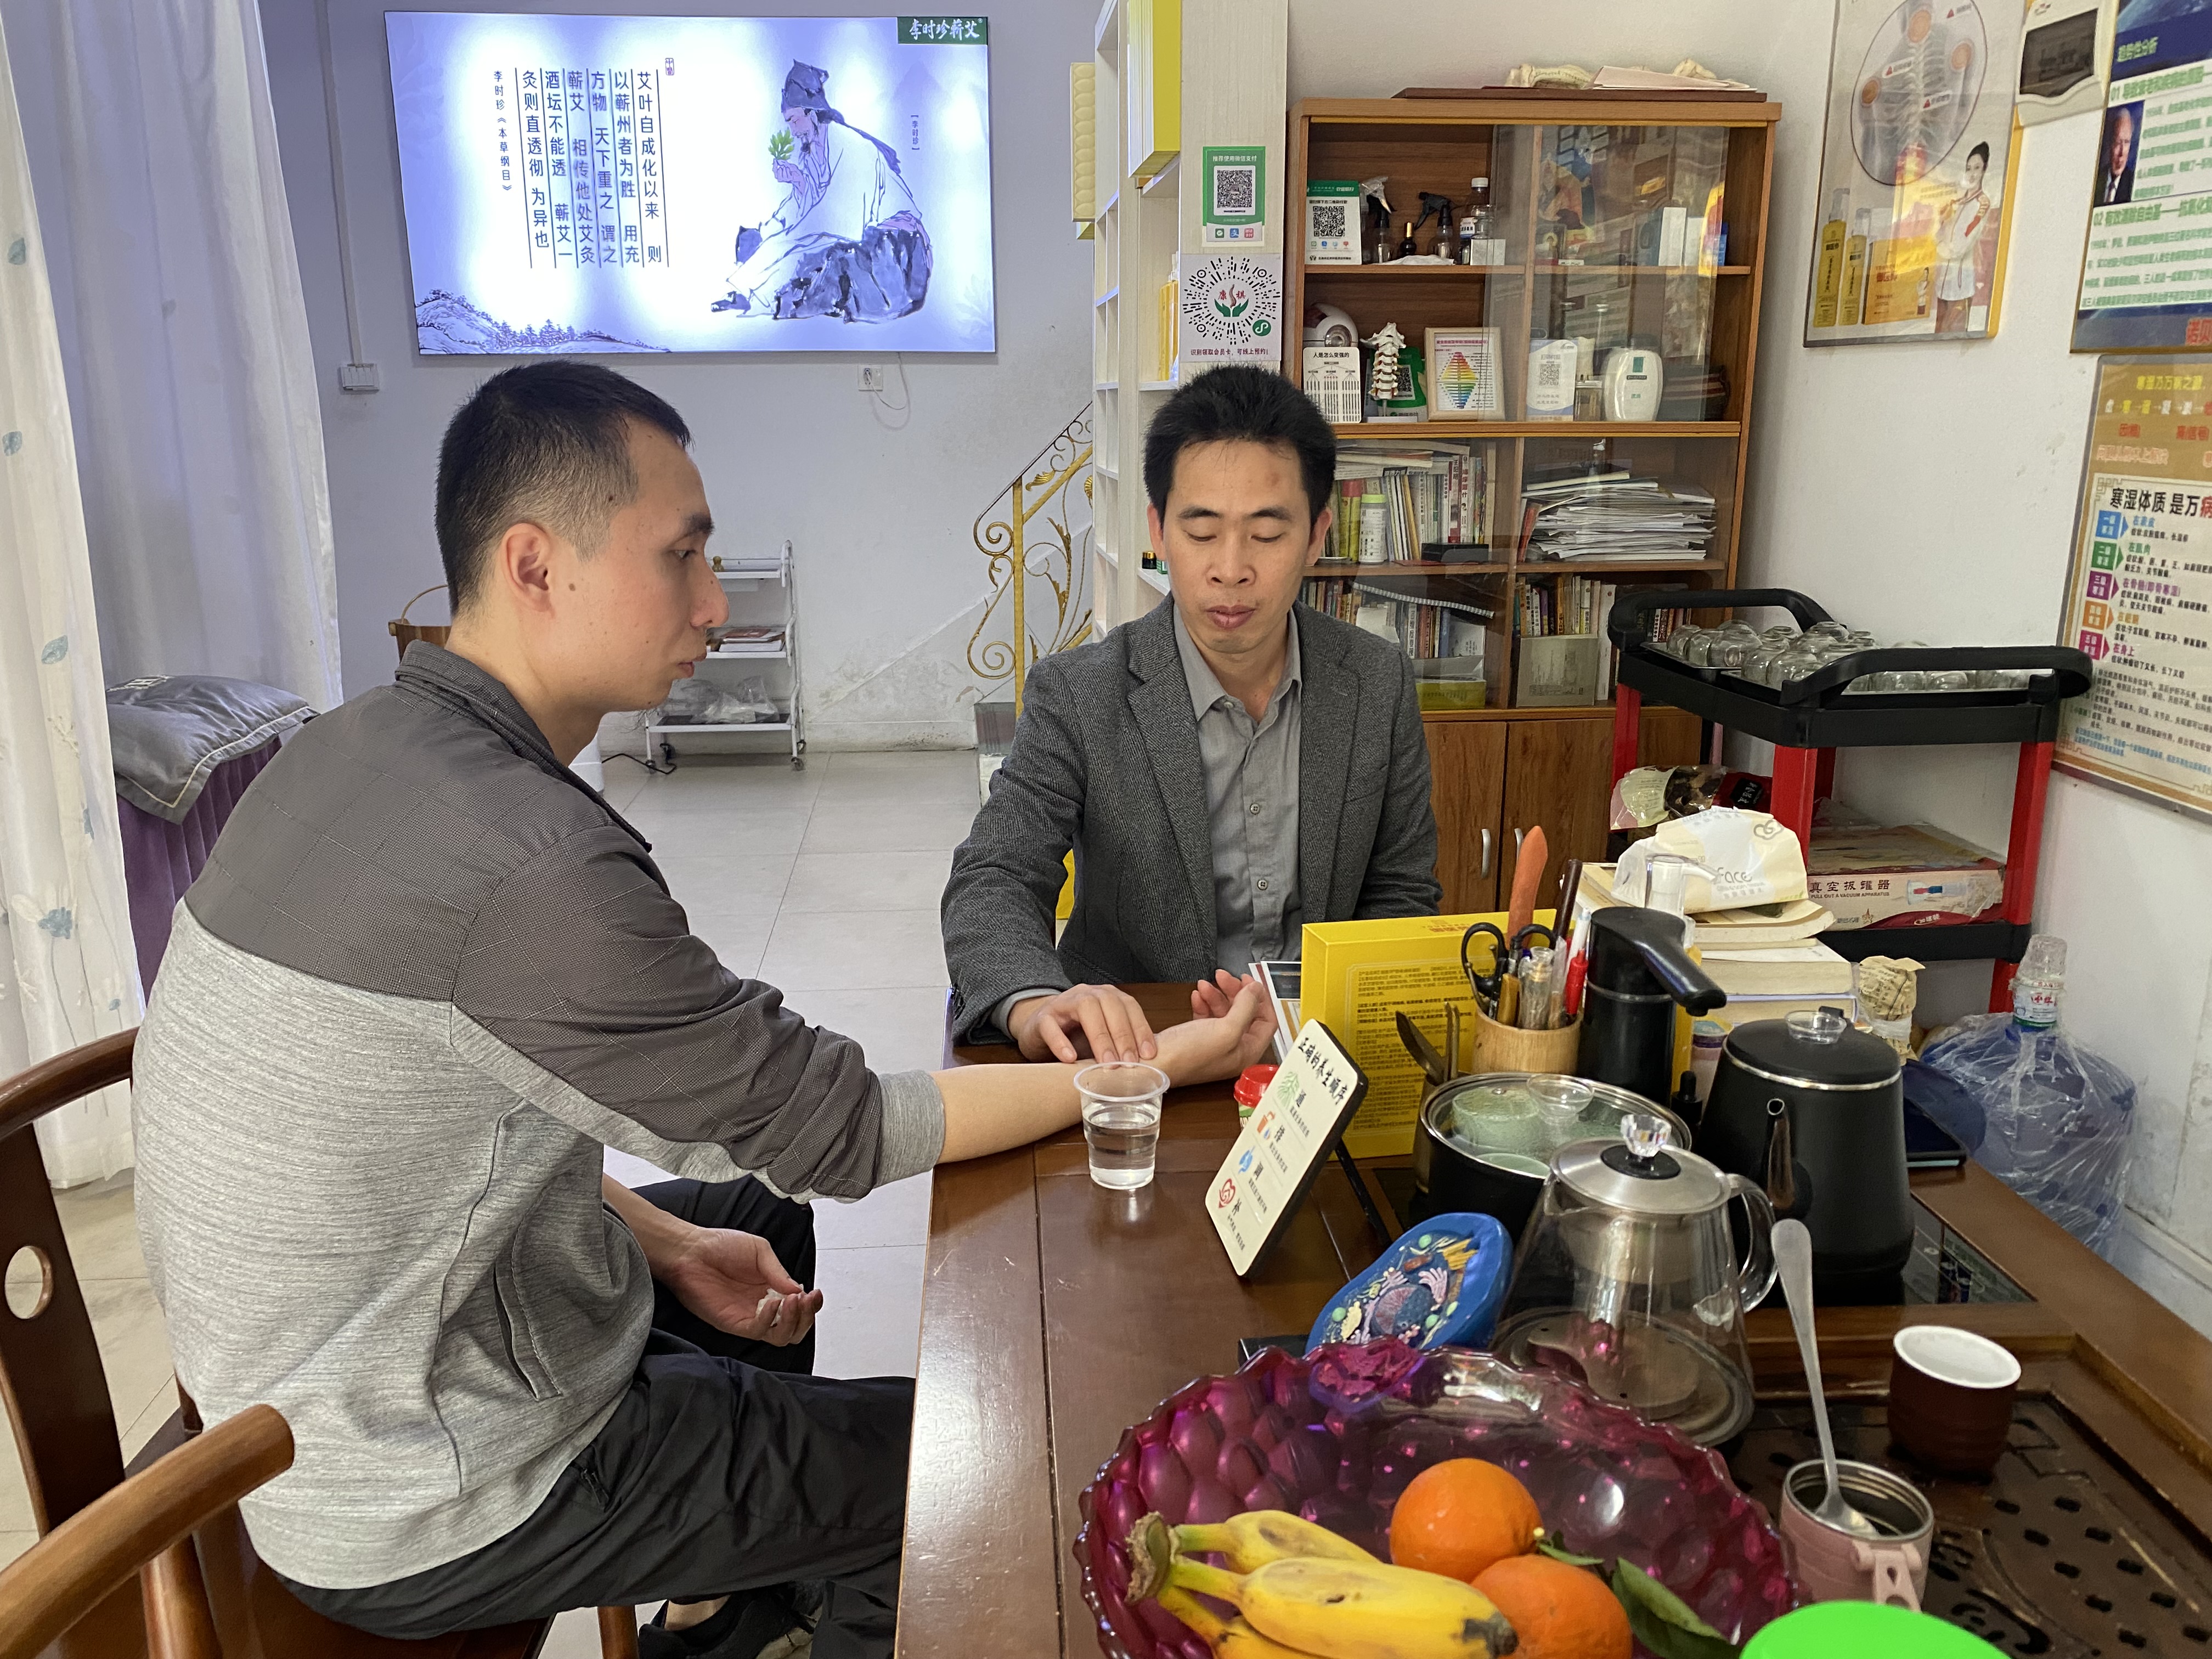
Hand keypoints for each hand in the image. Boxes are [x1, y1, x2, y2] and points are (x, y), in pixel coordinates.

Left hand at [657, 1226, 822, 1345]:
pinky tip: (773, 1303)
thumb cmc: (720, 1246)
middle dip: (806, 1317)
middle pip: (794, 1328)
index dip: (811, 1304)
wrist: (690, 1250)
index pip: (800, 1307)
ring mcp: (749, 1317)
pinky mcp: (733, 1323)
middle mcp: (763, 1306)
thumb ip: (779, 1272)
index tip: (815, 1293)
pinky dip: (770, 1320)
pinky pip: (758, 1331)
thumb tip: (800, 1290)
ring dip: (792, 1321)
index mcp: (772, 1288)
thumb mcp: (759, 1250)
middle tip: (806, 1300)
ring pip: (780, 1336)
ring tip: (793, 1301)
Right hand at [1009, 984, 1158, 1063]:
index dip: (1141, 1029)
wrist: (1038, 1029)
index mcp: (1107, 997)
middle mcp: (1088, 994)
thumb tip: (1149, 1064)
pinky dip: (1061, 1042)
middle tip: (1129, 1063)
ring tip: (1106, 1063)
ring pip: (1086, 1009)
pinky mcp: (1042, 1018)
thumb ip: (1122, 1043)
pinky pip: (1051, 1026)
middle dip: (1123, 1035)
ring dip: (1100, 1037)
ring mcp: (1063, 1003)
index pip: (1129, 1006)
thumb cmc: (1076, 1035)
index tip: (1149, 1054)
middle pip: (1110, 1005)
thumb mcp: (1102, 1037)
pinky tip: (1070, 1059)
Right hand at [1153, 979, 1276, 1088]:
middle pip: (1245, 1014)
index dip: (1260, 999)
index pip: (1266, 1021)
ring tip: (1204, 984)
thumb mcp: (1226, 1029)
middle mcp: (1233, 1050)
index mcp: (1246, 1052)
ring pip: (1224, 1013)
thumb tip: (1256, 990)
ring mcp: (1215, 1045)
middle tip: (1224, 977)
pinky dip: (1204, 1003)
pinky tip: (1196, 996)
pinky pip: (1206, 1017)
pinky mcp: (1197, 1041)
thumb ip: (1246, 1007)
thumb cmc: (1187, 1056)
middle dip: (1235, 992)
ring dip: (1216, 995)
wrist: (1153, 1065)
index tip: (1250, 982)